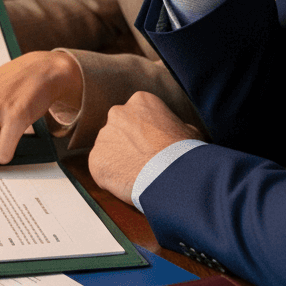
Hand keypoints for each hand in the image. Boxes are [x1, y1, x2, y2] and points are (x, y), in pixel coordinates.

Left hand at [89, 92, 203, 203]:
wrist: (172, 174)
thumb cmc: (184, 152)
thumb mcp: (189, 131)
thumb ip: (175, 127)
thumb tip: (177, 132)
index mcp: (140, 101)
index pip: (137, 115)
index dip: (146, 133)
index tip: (153, 146)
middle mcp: (117, 114)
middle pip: (119, 130)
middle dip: (128, 144)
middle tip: (144, 161)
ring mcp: (104, 136)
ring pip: (108, 150)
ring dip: (119, 161)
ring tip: (138, 175)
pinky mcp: (95, 160)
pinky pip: (101, 169)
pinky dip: (111, 178)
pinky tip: (128, 184)